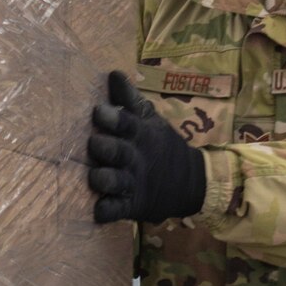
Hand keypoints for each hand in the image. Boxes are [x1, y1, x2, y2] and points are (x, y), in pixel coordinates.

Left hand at [86, 70, 206, 224]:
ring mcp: (134, 184)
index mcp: (140, 135)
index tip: (98, 111)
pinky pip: (117, 210)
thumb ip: (129, 100)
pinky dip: (107, 211)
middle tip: (94, 143)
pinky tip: (98, 211)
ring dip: (103, 179)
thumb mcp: (151, 121)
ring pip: (114, 182)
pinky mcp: (131, 206)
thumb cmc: (160, 145)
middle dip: (104, 148)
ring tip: (95, 177)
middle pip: (117, 152)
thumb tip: (113, 73)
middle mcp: (136, 159)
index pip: (126, 123)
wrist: (190, 182)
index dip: (111, 118)